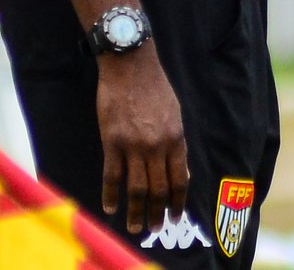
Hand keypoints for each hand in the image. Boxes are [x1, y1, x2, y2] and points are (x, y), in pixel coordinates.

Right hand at [96, 46, 188, 234]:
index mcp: (176, 139)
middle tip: (153, 229)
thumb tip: (182, 172)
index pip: (180, 179)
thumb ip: (177, 144)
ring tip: (134, 227)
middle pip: (158, 189)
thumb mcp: (175, 114)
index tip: (175, 217)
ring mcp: (134, 145)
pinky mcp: (112, 141)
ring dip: (136, 212)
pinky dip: (111, 195)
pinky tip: (111, 208)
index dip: (177, 201)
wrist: (130, 65)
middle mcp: (158, 146)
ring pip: (137, 188)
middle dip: (157, 213)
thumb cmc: (155, 88)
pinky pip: (112, 175)